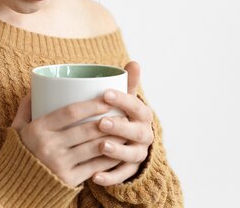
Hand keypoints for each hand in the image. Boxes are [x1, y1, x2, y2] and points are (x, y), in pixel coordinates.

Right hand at [11, 94, 127, 187]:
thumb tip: (36, 87)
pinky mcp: (68, 180)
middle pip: (86, 130)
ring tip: (126, 130)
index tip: (106, 99)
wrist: (13, 188)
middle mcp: (49, 146)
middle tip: (123, 113)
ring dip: (113, 138)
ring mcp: (59, 164)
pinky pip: (94, 166)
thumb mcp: (17, 128)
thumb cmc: (19, 152)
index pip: (70, 112)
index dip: (91, 105)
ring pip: (94, 148)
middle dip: (108, 121)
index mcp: (38, 129)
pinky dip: (109, 158)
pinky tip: (119, 151)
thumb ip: (26, 107)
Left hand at [91, 61, 154, 186]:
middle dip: (120, 127)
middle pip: (136, 132)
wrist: (131, 142)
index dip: (123, 100)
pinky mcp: (130, 171)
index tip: (106, 93)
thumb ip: (128, 84)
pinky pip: (122, 176)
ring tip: (101, 147)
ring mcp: (138, 154)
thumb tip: (134, 62)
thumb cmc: (123, 115)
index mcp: (143, 116)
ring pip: (132, 155)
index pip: (136, 107)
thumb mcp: (126, 101)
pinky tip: (95, 177)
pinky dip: (110, 178)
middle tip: (101, 122)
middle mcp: (144, 135)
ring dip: (117, 151)